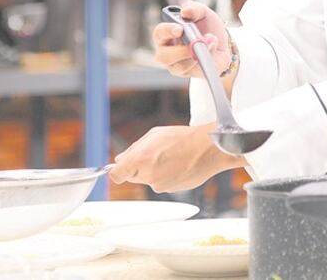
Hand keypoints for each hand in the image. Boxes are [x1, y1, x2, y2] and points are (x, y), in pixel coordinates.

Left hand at [108, 123, 244, 192]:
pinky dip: (167, 177)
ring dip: (155, 172)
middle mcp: (148, 175)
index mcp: (141, 158)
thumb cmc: (184, 138)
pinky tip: (177, 165)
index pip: (116, 175)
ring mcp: (160, 185)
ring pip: (149, 180)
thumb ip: (133, 149)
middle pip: (133, 176)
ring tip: (171, 158)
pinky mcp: (171, 191)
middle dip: (140, 167)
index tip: (121, 168)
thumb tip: (120, 160)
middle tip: (155, 154)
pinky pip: (162, 184)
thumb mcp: (154, 135)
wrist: (209, 149)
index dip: (118, 171)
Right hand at [151, 0, 230, 78]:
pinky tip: (213, 49)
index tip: (180, 29)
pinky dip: (206, 60)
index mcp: (165, 35)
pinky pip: (196, 71)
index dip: (167, 31)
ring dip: (196, 55)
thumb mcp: (203, 13)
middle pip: (164, 56)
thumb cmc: (206, 26)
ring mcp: (178, 66)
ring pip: (181, 67)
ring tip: (210, 41)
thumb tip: (185, 12)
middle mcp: (167, 53)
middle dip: (180, 50)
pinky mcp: (191, 75)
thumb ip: (194, 8)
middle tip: (195, 42)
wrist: (222, 42)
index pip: (159, 33)